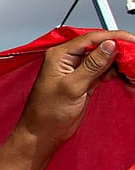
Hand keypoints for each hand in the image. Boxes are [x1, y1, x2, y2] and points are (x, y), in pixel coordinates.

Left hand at [17, 29, 134, 147]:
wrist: (44, 132)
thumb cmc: (47, 111)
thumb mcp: (72, 86)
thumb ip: (92, 65)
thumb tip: (109, 46)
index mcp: (60, 55)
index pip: (92, 38)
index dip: (114, 37)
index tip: (132, 40)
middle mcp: (69, 59)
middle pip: (101, 47)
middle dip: (121, 52)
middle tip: (134, 60)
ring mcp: (78, 71)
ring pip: (106, 61)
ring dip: (121, 66)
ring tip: (132, 74)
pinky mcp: (86, 82)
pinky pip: (106, 73)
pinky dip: (118, 76)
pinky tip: (127, 81)